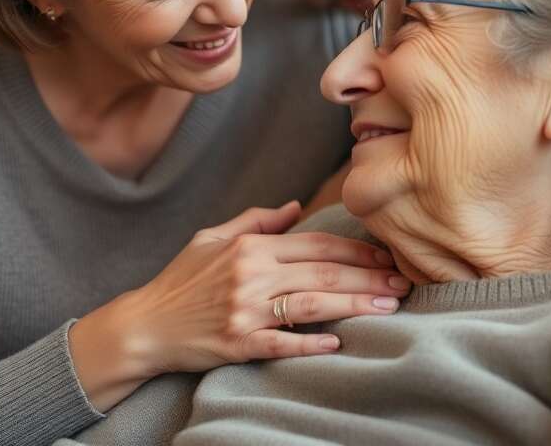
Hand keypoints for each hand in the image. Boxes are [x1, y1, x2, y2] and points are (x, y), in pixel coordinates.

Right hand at [71, 200, 408, 406]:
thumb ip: (256, 221)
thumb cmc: (180, 280)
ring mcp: (245, 311)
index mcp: (249, 247)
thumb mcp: (212, 238)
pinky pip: (281, 342)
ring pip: (312, 304)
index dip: (356, 250)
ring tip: (389, 307)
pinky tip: (338, 341)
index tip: (387, 255)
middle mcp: (250, 276)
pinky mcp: (238, 343)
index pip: (315, 243)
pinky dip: (310, 342)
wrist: (146, 325)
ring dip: (355, 306)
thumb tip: (296, 207)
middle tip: (404, 282)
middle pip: (322, 272)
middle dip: (368, 277)